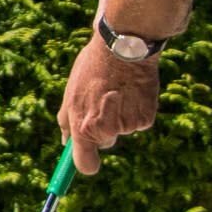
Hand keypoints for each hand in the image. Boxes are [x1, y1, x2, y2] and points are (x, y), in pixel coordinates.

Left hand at [58, 35, 159, 175]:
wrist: (123, 47)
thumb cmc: (92, 67)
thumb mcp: (71, 92)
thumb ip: (67, 120)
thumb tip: (66, 141)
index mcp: (82, 126)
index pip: (85, 164)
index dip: (88, 163)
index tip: (90, 160)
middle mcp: (104, 130)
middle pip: (105, 143)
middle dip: (104, 128)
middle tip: (104, 100)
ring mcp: (126, 126)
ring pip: (123, 129)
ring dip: (121, 114)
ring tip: (118, 89)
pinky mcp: (146, 118)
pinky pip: (139, 121)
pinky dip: (137, 109)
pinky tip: (133, 90)